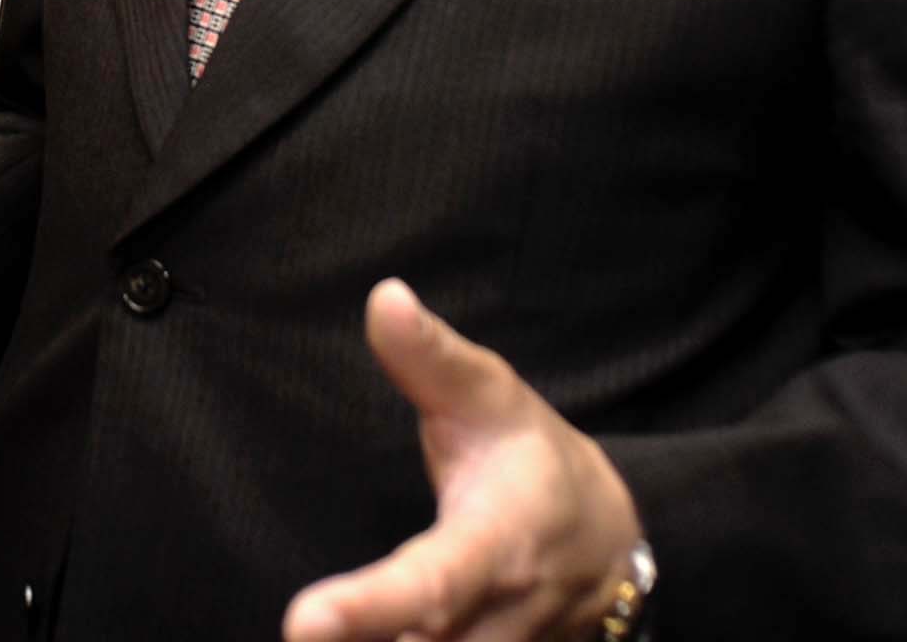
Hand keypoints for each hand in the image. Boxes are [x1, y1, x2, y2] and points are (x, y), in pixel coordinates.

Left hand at [281, 281, 643, 641]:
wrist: (609, 542)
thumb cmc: (533, 461)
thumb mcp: (491, 398)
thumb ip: (431, 359)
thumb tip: (384, 299)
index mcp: (495, 547)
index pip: (430, 584)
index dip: (368, 610)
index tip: (303, 623)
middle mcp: (495, 621)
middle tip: (297, 638)